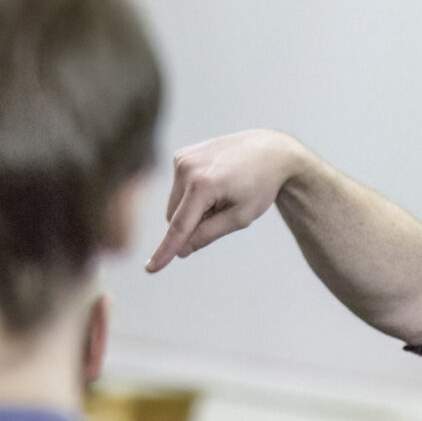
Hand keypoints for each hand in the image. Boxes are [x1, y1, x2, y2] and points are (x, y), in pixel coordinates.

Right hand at [147, 131, 311, 272]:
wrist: (270, 151)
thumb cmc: (260, 186)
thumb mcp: (240, 216)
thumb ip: (208, 234)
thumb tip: (181, 250)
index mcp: (203, 185)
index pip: (180, 226)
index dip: (166, 251)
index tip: (150, 269)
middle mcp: (187, 168)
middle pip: (174, 216)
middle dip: (192, 224)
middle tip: (222, 211)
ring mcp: (182, 158)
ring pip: (174, 203)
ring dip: (192, 209)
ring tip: (221, 194)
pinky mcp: (182, 155)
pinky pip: (178, 188)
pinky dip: (192, 193)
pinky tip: (215, 182)